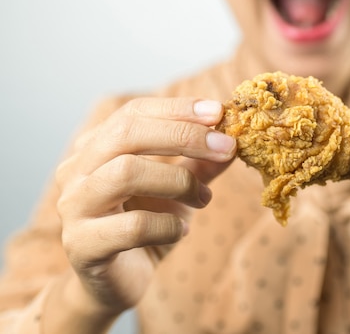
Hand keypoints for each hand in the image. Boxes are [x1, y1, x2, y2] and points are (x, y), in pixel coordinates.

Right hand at [55, 98, 235, 315]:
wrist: (117, 281)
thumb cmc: (145, 226)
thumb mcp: (178, 190)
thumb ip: (201, 164)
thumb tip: (233, 140)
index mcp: (97, 148)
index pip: (133, 112)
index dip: (176, 109)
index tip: (218, 112)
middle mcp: (77, 170)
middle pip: (126, 134)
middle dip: (183, 136)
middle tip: (226, 146)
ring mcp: (75, 206)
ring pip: (126, 173)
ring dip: (179, 182)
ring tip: (204, 198)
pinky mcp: (83, 244)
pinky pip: (132, 226)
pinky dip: (167, 226)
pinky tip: (181, 231)